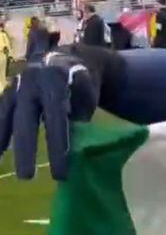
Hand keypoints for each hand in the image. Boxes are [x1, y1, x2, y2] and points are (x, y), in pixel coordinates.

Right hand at [0, 51, 100, 180]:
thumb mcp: (89, 94)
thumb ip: (80, 114)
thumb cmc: (82, 82)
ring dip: (2, 141)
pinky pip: (0, 112)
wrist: (67, 56)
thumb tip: (74, 143)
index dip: (57, 146)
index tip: (60, 173)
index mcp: (55, 82)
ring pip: (7, 116)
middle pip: (26, 122)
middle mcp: (31, 83)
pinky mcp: (7, 91)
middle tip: (26, 178)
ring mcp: (16, 86)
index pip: (56, 119)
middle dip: (25, 151)